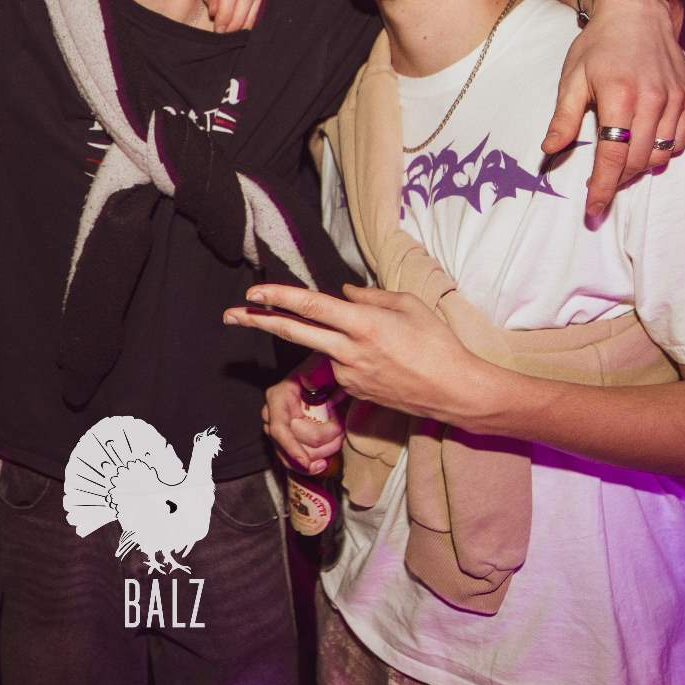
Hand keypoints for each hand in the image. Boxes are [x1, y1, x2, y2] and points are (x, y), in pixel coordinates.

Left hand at [228, 283, 498, 426]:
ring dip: (329, 340)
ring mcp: (349, 375)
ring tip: (384, 342)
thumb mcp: (409, 305)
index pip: (311, 307)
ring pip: (324, 349)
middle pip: (294, 332)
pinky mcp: (354, 392)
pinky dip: (349, 357)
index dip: (278, 297)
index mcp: (364, 324)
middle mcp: (350, 351)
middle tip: (230, 315)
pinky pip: (341, 366)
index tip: (252, 292)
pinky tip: (384, 359)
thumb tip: (345, 293)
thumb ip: (371, 297)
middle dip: (258, 322)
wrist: (454, 391)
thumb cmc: (438, 343)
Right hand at [262, 361, 344, 474]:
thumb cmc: (325, 368)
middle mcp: (273, 415)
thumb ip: (314, 374)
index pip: (279, 429)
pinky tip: (323, 463)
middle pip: (292, 445)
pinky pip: (295, 462)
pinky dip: (311, 465)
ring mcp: (280, 430)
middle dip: (320, 445)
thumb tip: (309, 387)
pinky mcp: (289, 440)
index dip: (292, 448)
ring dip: (322, 452)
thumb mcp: (321, 366)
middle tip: (341, 430)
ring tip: (339, 438)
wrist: (329, 375)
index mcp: (278, 397)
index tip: (307, 462)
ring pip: (295, 457)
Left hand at [546, 0, 684, 215]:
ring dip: (639, 169)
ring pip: (660, 155)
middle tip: (599, 186)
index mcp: (620, 96)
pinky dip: (662, 152)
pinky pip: (679, 141)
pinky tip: (644, 148)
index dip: (602, 188)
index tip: (593, 208)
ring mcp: (674, 99)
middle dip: (617, 181)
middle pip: (637, 161)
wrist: (637, 13)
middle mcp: (652, 100)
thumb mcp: (573, 78)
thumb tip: (550, 150)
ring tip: (619, 166)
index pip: (613, 156)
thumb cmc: (598, 45)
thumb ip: (564, 117)